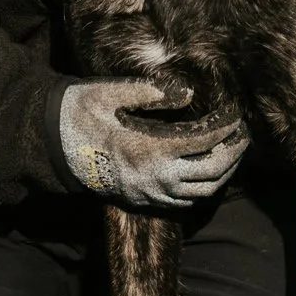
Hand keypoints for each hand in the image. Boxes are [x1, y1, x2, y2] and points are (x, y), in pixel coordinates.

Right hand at [55, 76, 247, 209]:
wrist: (52, 146)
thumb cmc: (81, 113)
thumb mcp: (110, 93)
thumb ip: (151, 92)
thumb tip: (187, 93)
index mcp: (149, 149)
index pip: (202, 142)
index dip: (224, 128)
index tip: (235, 115)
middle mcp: (154, 178)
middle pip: (210, 172)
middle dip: (233, 154)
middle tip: (243, 136)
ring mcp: (148, 193)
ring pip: (201, 193)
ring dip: (222, 174)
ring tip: (231, 154)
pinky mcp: (142, 201)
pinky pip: (184, 202)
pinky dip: (203, 189)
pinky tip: (206, 173)